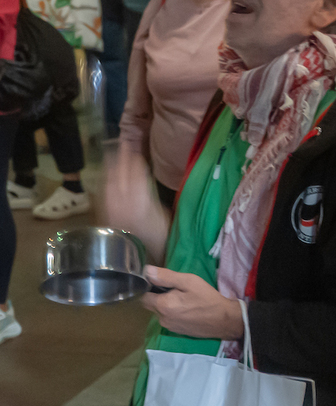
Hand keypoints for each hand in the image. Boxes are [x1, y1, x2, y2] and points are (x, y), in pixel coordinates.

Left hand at [103, 146, 170, 263]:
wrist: (136, 261)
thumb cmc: (157, 240)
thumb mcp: (162, 216)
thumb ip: (151, 198)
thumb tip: (144, 183)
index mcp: (140, 201)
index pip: (135, 173)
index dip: (134, 160)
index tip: (135, 150)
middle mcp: (122, 202)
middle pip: (118, 174)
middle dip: (119, 158)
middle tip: (121, 144)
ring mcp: (110, 209)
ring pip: (108, 182)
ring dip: (110, 168)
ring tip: (112, 155)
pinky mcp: (103, 215)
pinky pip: (102, 193)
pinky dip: (104, 182)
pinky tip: (106, 178)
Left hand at [141, 266, 244, 339]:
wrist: (223, 320)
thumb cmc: (207, 298)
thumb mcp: (189, 281)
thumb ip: (166, 276)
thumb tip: (147, 271)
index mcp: (163, 305)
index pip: (144, 296)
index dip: (151, 288)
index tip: (164, 284)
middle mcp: (162, 319)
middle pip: (151, 305)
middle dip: (159, 297)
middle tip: (177, 290)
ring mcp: (169, 327)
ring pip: (160, 313)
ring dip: (167, 305)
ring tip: (184, 300)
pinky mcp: (177, 331)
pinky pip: (169, 319)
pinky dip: (174, 313)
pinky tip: (188, 310)